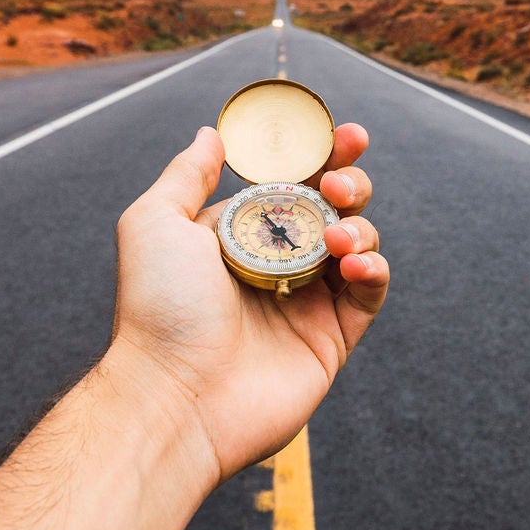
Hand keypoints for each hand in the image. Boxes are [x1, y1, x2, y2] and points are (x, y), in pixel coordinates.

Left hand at [105, 123, 388, 484]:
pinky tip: (354, 263)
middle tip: (339, 184)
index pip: (290, 181)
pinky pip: (369, 293)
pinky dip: (373, 269)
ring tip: (335, 238)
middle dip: (349, 182)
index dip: (321, 154)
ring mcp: (305, 301)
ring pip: (358, 243)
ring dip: (359, 226)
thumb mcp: (155, 223)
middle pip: (332, 207)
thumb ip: (186, 174)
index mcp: (238, 232)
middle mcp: (275, 262)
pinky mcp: (330, 338)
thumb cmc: (157, 309)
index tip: (344, 133)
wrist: (174, 395)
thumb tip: (212, 134)